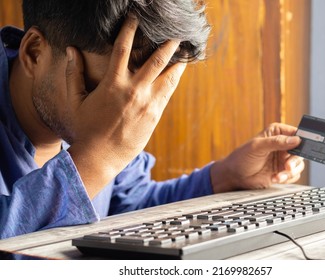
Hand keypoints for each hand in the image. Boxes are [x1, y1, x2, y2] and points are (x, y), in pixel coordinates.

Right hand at [65, 16, 185, 197]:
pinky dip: (175, 79)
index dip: (130, 29)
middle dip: (167, 43)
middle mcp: (134, 90)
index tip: (136, 19)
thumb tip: (71, 50)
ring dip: (177, 60)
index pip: (123, 48)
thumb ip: (74, 74)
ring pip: (169, 76)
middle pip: (156, 59)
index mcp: (113, 83)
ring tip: (185, 50)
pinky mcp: (155, 115)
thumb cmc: (86, 129)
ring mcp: (147, 103)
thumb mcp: (76, 101)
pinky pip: (168, 92)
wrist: (101, 156)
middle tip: (175, 32)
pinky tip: (178, 71)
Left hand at [210, 123, 304, 192]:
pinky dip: (286, 178)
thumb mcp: (257, 147)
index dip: (303, 140)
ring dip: (290, 172)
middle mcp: (283, 145)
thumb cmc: (241, 157)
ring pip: (299, 164)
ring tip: (278, 175)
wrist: (235, 176)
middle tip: (287, 166)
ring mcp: (283, 159)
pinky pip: (293, 175)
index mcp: (277, 133)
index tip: (304, 148)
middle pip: (301, 151)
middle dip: (295, 160)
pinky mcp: (283, 171)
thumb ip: (276, 142)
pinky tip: (275, 178)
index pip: (296, 133)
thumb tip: (295, 139)